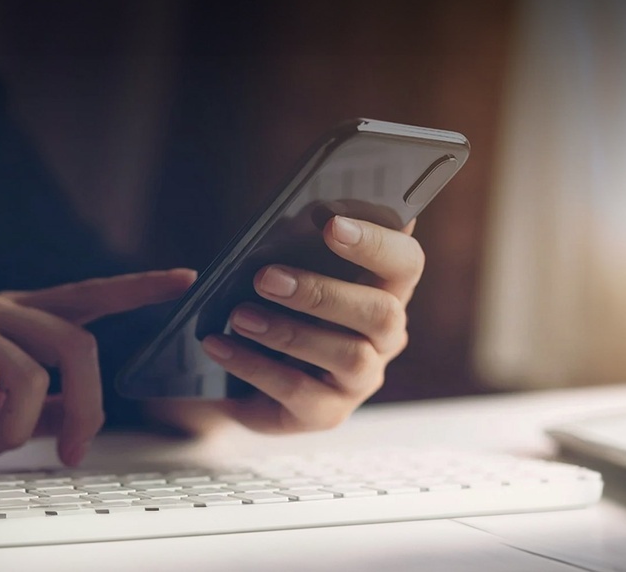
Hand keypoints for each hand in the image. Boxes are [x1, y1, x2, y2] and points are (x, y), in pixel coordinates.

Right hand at [0, 269, 195, 466]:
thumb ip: (41, 406)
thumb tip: (81, 411)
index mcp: (14, 320)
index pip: (86, 297)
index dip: (136, 288)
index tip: (184, 279)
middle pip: (76, 344)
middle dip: (87, 406)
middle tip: (70, 452)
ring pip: (29, 371)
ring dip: (16, 425)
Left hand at [192, 216, 422, 432]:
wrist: (237, 372)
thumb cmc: (272, 303)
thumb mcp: (283, 264)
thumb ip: (298, 239)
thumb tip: (307, 213)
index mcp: (384, 289)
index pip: (405, 262)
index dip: (376, 242)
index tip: (331, 224)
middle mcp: (385, 337)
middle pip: (382, 313)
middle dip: (323, 292)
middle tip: (265, 277)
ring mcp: (361, 379)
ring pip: (347, 355)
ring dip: (288, 331)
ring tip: (239, 315)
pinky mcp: (327, 413)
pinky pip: (298, 390)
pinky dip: (254, 364)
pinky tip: (219, 345)